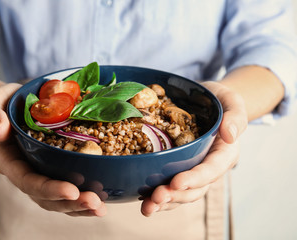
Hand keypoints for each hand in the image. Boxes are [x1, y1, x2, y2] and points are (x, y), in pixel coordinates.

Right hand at [0, 83, 106, 216]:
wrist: (11, 105)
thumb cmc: (2, 103)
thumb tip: (0, 129)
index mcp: (8, 161)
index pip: (27, 181)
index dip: (49, 189)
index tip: (72, 191)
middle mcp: (24, 172)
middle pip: (45, 197)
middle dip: (70, 203)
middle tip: (95, 202)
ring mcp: (39, 173)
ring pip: (57, 199)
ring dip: (79, 206)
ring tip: (101, 208)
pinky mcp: (52, 169)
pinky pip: (67, 188)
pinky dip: (82, 196)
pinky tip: (101, 200)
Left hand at [141, 81, 247, 216]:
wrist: (207, 102)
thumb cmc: (220, 101)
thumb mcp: (232, 101)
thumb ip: (235, 117)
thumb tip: (229, 135)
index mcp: (224, 154)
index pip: (211, 170)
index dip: (194, 178)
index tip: (176, 182)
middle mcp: (209, 167)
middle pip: (195, 188)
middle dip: (175, 195)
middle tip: (156, 197)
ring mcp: (193, 170)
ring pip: (181, 193)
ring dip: (165, 202)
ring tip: (147, 207)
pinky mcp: (179, 168)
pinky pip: (170, 186)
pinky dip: (158, 195)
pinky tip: (143, 200)